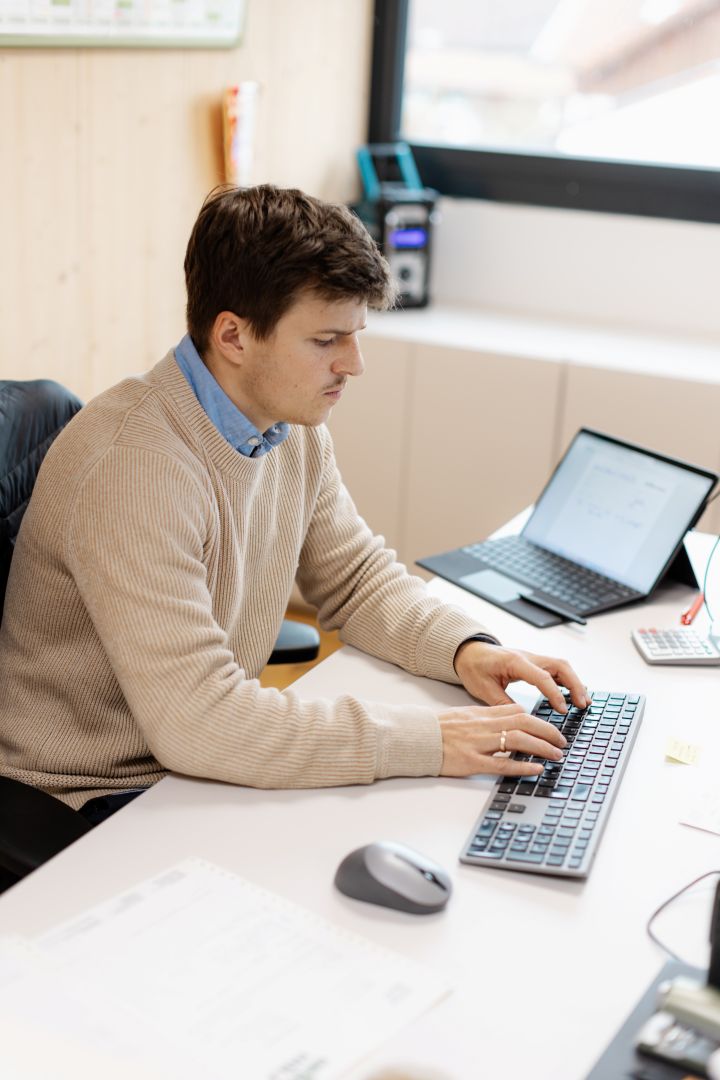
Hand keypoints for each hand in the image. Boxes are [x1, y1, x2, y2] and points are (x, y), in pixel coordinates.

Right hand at [438, 701, 565, 776]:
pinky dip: (523, 766)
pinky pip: (502, 763)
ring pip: (518, 740)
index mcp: (481, 714)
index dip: (539, 718)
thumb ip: (485, 719)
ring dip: (542, 747)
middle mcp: (483, 725)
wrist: (415, 738)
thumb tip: (507, 721)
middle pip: (524, 722)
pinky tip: (537, 768)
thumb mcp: (463, 716)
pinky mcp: (471, 761)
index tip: (551, 727)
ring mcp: (478, 743)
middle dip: (548, 731)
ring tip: (556, 755)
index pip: (517, 711)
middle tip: (562, 741)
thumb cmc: (437, 729)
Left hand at [453, 641, 589, 712]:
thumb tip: (522, 720)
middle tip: (583, 705)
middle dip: (575, 685)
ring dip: (574, 682)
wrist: (468, 651)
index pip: (542, 677)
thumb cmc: (473, 667)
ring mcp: (532, 658)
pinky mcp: (532, 663)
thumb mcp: (483, 689)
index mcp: (515, 662)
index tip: (563, 710)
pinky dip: (566, 681)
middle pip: (560, 666)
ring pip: (561, 666)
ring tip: (583, 702)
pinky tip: (571, 695)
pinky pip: (554, 669)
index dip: (555, 694)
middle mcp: (527, 657)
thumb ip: (503, 704)